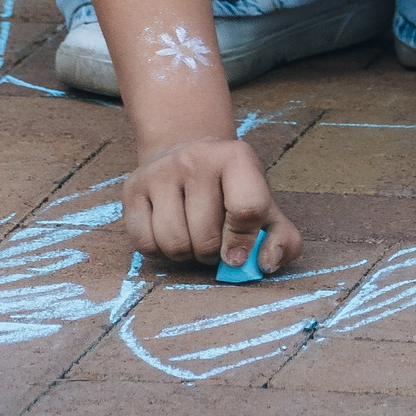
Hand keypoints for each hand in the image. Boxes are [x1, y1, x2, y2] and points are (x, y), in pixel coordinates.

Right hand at [123, 136, 299, 271]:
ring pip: (174, 244)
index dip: (244, 241)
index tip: (238, 255)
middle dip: (212, 253)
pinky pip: (145, 244)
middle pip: (206, 236)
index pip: (247, 208)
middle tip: (214, 242)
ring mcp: (160, 171)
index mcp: (236, 157)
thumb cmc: (233, 190)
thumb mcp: (266, 207)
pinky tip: (170, 232)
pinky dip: (159, 251)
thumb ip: (283, 238)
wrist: (188, 152)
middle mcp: (196, 158)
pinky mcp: (132, 188)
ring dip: (187, 255)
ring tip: (193, 237)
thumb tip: (267, 263)